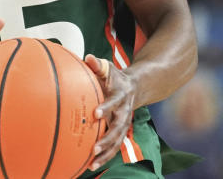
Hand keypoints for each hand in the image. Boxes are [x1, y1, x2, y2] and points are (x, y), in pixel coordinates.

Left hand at [84, 53, 137, 170]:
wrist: (134, 87)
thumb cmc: (115, 78)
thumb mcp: (109, 68)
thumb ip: (98, 64)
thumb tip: (88, 58)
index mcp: (121, 95)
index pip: (114, 101)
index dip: (107, 107)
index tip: (96, 114)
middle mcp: (124, 111)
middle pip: (118, 127)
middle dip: (107, 138)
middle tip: (95, 147)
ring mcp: (124, 123)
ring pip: (118, 141)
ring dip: (107, 153)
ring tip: (93, 163)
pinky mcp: (121, 132)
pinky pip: (115, 146)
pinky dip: (106, 156)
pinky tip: (92, 165)